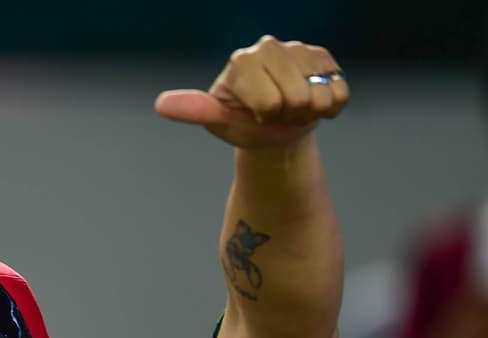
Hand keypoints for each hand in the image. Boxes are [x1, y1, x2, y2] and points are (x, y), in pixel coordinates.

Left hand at [154, 36, 348, 149]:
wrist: (273, 126)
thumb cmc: (241, 123)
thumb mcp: (219, 121)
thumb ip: (195, 111)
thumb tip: (161, 105)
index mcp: (242, 60)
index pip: (269, 103)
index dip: (265, 118)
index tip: (256, 114)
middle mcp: (270, 47)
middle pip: (298, 99)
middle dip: (288, 116)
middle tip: (276, 113)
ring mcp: (300, 49)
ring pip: (321, 95)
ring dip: (309, 112)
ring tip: (291, 108)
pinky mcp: (324, 57)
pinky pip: (340, 92)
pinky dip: (329, 107)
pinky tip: (311, 101)